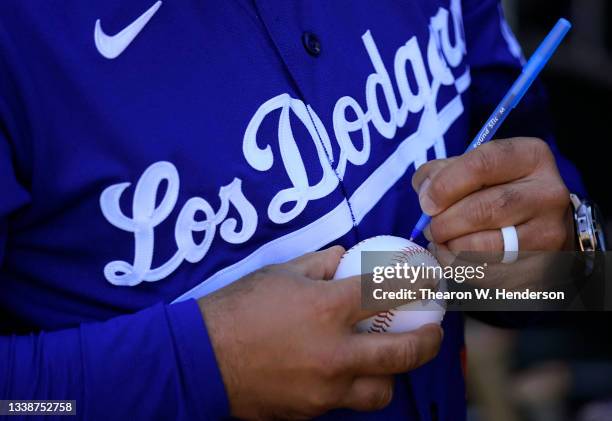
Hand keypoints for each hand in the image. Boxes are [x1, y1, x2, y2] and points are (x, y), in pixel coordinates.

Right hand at [198, 246, 442, 419]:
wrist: (201, 356)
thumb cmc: (239, 307)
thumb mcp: (281, 273)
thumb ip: (320, 264)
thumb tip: (345, 257)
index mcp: (328, 309)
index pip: (389, 292)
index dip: (417, 283)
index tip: (430, 280)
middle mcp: (335, 352)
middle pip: (403, 353)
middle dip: (429, 341)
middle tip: (433, 331)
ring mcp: (325, 388)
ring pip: (381, 390)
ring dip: (392, 373)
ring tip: (388, 359)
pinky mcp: (312, 410)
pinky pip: (347, 401)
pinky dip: (354, 386)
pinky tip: (343, 370)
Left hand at [412, 138, 573, 251]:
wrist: (536, 226)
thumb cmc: (495, 191)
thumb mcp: (473, 169)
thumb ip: (442, 172)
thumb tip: (426, 193)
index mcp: (530, 157)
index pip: (482, 164)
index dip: (445, 185)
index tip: (427, 202)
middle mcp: (548, 192)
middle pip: (485, 208)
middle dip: (446, 222)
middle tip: (431, 227)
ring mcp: (549, 232)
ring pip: (488, 245)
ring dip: (452, 247)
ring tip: (442, 241)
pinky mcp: (542, 266)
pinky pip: (490, 272)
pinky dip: (461, 267)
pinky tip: (453, 257)